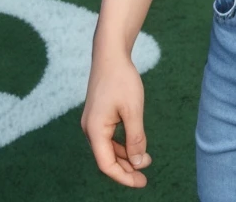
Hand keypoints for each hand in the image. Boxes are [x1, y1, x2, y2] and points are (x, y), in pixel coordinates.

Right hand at [80, 52, 152, 187]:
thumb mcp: (133, 110)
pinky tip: (135, 145)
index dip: (124, 177)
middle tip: (145, 177)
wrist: (110, 54)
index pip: (106, 165)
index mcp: (95, 130)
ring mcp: (92, 122)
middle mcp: (90, 129)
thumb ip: (135, 138)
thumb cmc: (121, 79)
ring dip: (125, 157)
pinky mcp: (98, 116)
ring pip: (108, 149)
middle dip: (126, 169)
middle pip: (106, 159)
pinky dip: (121, 144)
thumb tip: (138, 163)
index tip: (141, 182)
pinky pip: (108, 138)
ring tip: (144, 161)